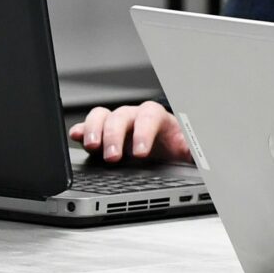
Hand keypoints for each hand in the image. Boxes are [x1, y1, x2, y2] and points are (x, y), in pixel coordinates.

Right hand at [67, 101, 191, 163]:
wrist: (165, 153)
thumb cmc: (175, 149)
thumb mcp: (187, 150)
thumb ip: (191, 149)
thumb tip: (197, 152)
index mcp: (158, 119)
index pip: (150, 116)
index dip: (144, 132)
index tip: (140, 153)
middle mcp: (135, 117)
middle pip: (121, 115)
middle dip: (115, 135)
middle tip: (113, 157)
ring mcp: (117, 124)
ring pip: (102, 116)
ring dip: (94, 130)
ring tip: (92, 147)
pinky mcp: (102, 135)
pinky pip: (87, 127)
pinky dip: (80, 131)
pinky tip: (75, 137)